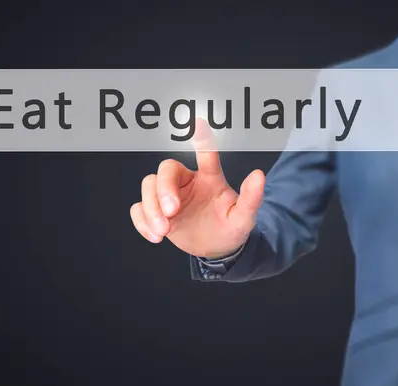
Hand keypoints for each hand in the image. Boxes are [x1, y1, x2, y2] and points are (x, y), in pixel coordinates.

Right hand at [130, 118, 264, 258]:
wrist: (217, 250)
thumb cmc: (230, 228)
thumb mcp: (244, 217)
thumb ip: (251, 198)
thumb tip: (259, 176)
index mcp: (209, 178)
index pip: (206, 154)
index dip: (202, 139)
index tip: (199, 123)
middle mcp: (186, 182)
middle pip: (166, 170)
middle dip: (164, 190)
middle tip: (172, 213)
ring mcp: (168, 196)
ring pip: (148, 186)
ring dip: (151, 209)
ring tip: (163, 232)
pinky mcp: (156, 212)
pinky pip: (138, 208)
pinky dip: (142, 221)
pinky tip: (156, 237)